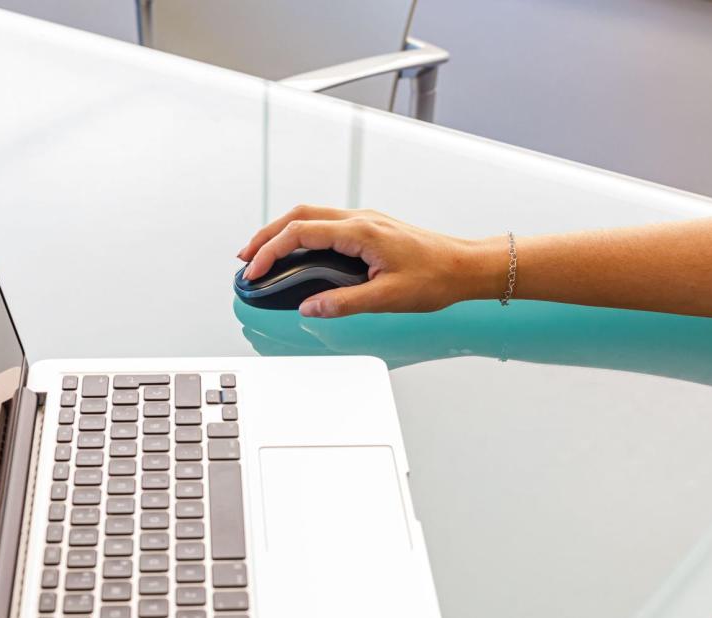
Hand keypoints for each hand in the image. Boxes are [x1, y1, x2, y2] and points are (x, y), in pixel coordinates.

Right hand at [237, 205, 499, 317]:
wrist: (466, 266)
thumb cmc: (436, 278)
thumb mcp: (387, 298)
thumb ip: (343, 302)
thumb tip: (308, 307)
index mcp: (360, 231)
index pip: (300, 233)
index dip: (270, 252)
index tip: (254, 271)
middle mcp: (359, 219)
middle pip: (298, 216)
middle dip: (266, 235)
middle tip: (245, 258)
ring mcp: (364, 221)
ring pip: (311, 216)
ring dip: (283, 233)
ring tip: (264, 256)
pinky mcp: (370, 229)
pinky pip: (326, 224)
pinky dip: (303, 235)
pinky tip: (298, 254)